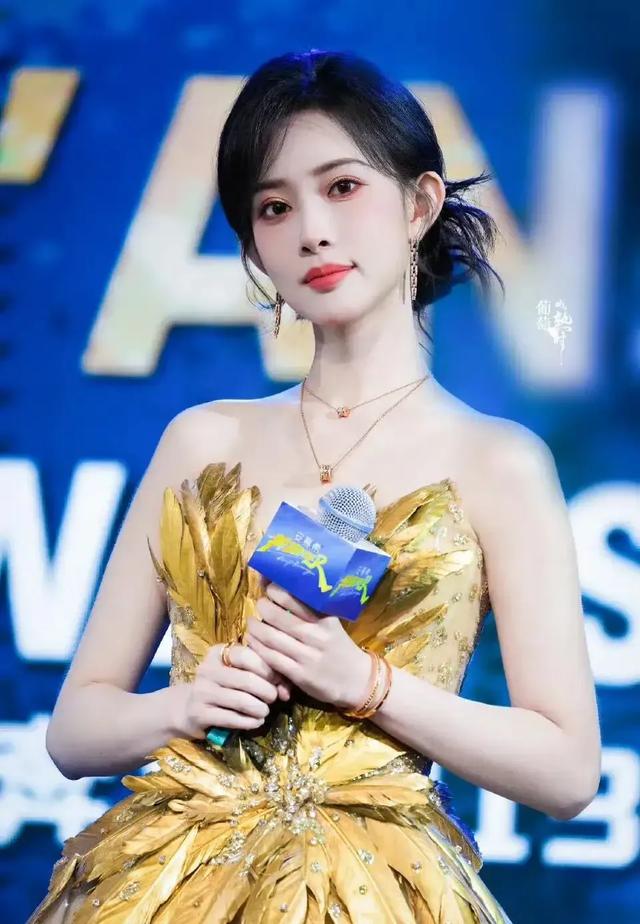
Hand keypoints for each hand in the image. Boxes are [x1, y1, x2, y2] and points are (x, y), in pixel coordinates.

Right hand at [170, 642, 291, 739]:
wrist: (188, 708)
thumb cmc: (223, 688)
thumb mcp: (239, 674)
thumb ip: (264, 676)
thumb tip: (286, 691)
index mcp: (218, 653)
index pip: (247, 656)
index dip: (268, 669)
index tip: (278, 681)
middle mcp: (207, 669)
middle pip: (247, 679)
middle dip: (267, 691)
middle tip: (273, 698)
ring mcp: (201, 691)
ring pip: (241, 701)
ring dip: (260, 708)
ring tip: (265, 711)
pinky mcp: (199, 713)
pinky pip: (231, 718)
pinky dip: (249, 722)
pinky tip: (256, 722)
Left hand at [246, 581, 371, 709]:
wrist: (358, 681)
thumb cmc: (339, 647)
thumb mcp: (330, 624)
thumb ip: (310, 610)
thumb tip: (284, 586)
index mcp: (325, 619)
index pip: (296, 598)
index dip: (276, 590)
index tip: (269, 587)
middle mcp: (317, 635)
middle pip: (279, 617)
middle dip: (263, 607)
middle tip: (259, 604)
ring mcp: (308, 656)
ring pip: (272, 637)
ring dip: (255, 628)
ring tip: (252, 622)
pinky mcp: (300, 675)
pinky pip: (272, 658)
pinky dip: (259, 648)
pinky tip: (255, 642)